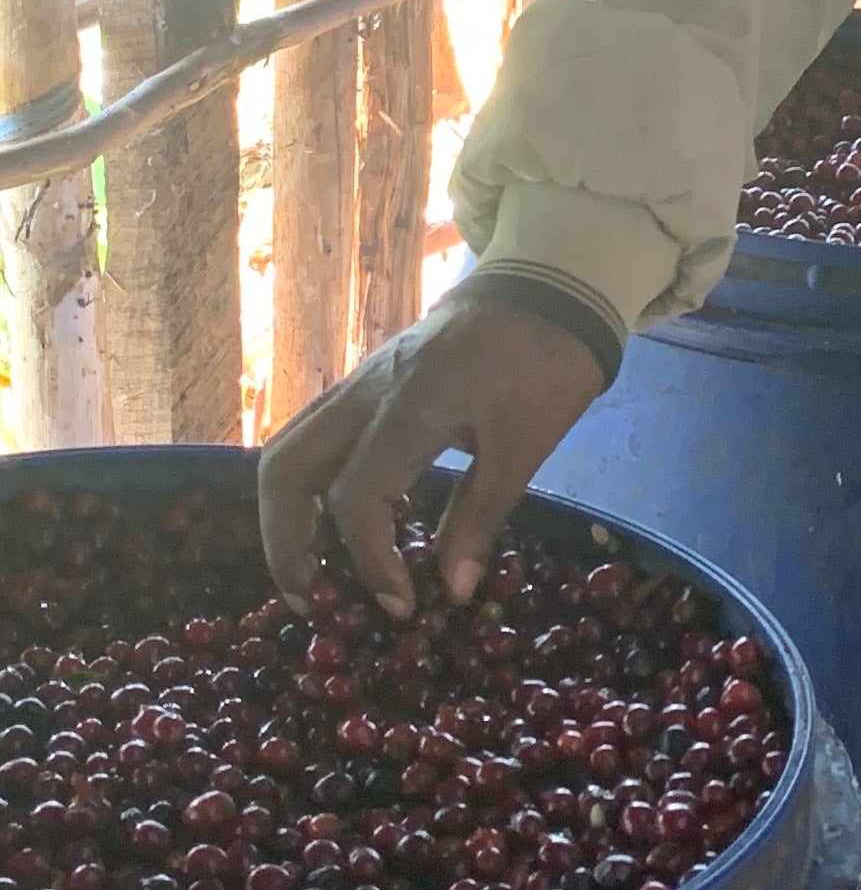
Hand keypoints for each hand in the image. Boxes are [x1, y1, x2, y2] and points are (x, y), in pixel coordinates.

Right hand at [258, 296, 606, 622]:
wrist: (548, 283)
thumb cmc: (544, 361)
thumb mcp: (527, 444)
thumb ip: (481, 516)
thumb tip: (451, 591)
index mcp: (407, 409)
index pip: (355, 499)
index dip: (370, 563)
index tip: (400, 606)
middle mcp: (365, 393)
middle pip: (283, 468)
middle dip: (283, 540)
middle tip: (308, 598)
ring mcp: (360, 382)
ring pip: (288, 448)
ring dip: (286, 512)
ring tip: (311, 568)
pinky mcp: (367, 381)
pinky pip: (315, 434)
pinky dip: (312, 483)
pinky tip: (345, 520)